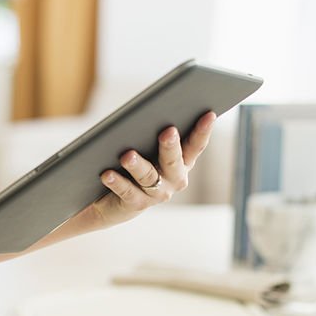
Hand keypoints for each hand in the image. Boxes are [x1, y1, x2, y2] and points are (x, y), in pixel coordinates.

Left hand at [86, 112, 216, 227]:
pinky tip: (107, 174)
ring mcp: (157, 194)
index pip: (195, 145)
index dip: (203, 131)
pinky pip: (127, 191)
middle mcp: (174, 179)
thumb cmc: (135, 164)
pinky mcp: (137, 204)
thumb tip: (150, 111)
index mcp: (183, 161)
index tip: (209, 114)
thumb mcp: (147, 147)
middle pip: (173, 161)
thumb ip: (152, 133)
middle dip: (171, 146)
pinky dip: (117, 182)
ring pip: (148, 177)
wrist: (115, 200)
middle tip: (168, 131)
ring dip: (138, 165)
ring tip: (127, 156)